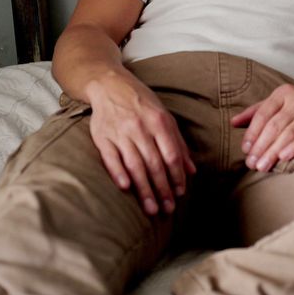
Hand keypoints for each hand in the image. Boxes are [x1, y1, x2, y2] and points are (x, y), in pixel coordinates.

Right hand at [85, 74, 194, 215]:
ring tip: (151, 208)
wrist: (110, 85)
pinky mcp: (102, 137)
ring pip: (135, 165)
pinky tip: (125, 187)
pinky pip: (110, 157)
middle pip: (154, 164)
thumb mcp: (165, 117)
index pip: (171, 155)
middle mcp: (140, 127)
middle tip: (168, 209)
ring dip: (144, 189)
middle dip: (162, 189)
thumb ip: (178, 144)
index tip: (180, 194)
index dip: (177, 176)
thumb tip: (191, 171)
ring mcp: (120, 132)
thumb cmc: (141, 103)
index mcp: (159, 122)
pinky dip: (118, 172)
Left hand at [231, 84, 293, 171]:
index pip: (263, 114)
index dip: (253, 133)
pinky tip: (284, 158)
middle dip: (261, 146)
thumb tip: (233, 123)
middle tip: (252, 163)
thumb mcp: (279, 103)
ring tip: (263, 166)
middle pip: (275, 126)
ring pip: (289, 133)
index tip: (245, 149)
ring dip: (274, 152)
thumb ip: (256, 112)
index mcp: (283, 93)